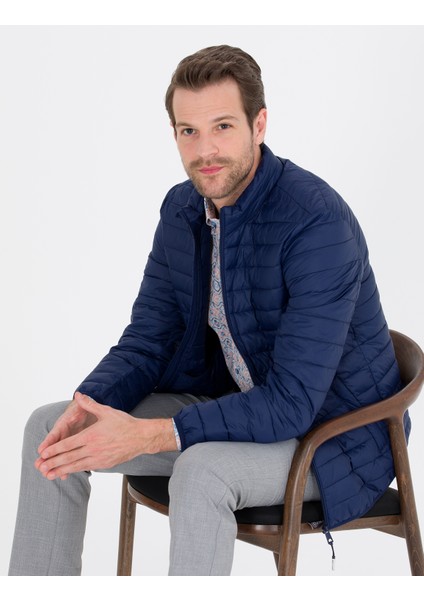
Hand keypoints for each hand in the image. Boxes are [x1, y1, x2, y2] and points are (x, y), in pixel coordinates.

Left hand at [36, 393, 176, 479]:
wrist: (141, 437)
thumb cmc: (124, 423)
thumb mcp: (106, 411)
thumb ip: (89, 404)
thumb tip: (78, 395)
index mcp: (91, 436)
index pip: (68, 444)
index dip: (54, 450)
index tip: (43, 453)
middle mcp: (93, 449)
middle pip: (69, 458)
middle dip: (53, 463)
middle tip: (40, 467)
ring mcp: (99, 459)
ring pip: (76, 466)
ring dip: (61, 471)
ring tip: (49, 475)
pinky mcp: (105, 464)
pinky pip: (87, 468)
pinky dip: (76, 470)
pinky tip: (68, 472)